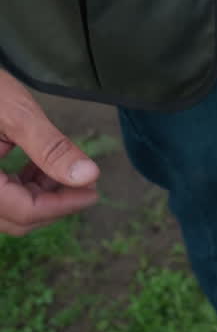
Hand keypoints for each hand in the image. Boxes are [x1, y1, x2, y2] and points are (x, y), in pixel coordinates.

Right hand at [0, 70, 99, 234]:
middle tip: (86, 186)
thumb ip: (51, 148)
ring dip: (39, 196)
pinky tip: (42, 168)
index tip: (93, 192)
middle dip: (53, 204)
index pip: (22, 211)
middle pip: (14, 218)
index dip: (62, 206)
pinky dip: (22, 186)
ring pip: (7, 210)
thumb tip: (89, 176)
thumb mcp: (17, 113)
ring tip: (67, 172)